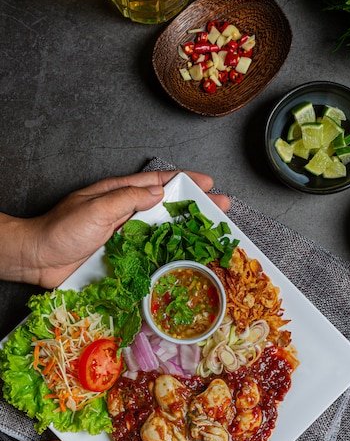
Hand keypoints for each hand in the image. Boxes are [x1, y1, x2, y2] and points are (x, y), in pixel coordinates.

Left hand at [25, 170, 230, 287]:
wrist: (38, 259)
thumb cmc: (61, 229)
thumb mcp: (97, 208)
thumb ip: (128, 199)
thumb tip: (159, 193)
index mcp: (118, 193)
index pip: (158, 182)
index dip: (184, 180)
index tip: (208, 182)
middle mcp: (124, 212)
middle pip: (165, 206)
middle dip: (193, 206)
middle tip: (220, 209)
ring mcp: (124, 235)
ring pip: (161, 229)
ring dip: (185, 231)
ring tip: (209, 234)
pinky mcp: (121, 256)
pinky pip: (149, 251)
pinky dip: (167, 252)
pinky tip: (182, 257)